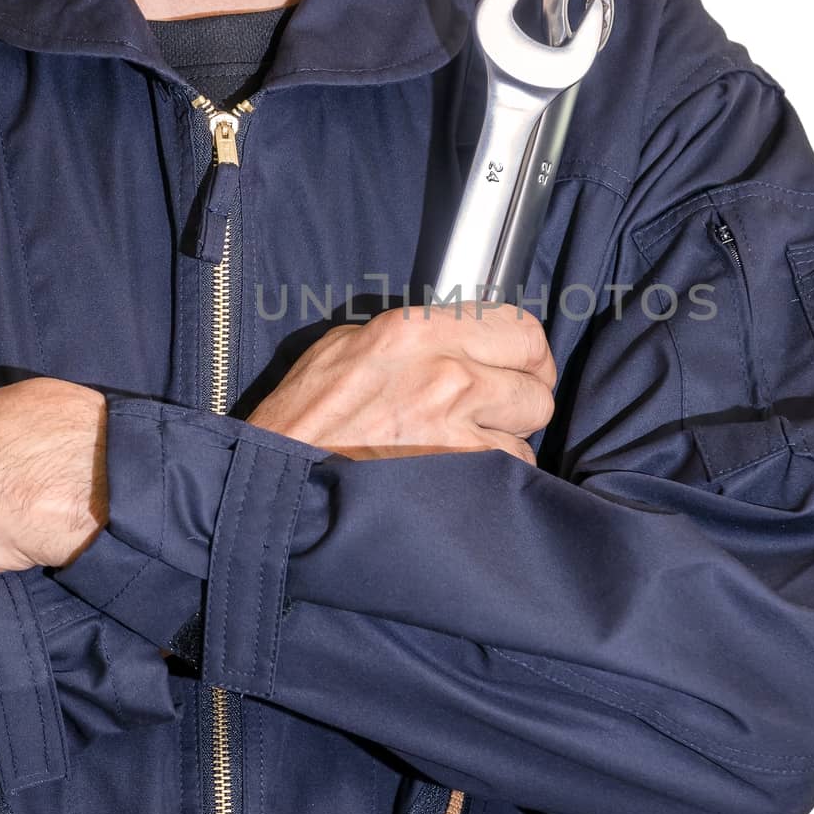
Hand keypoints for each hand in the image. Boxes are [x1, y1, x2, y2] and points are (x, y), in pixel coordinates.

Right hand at [246, 302, 555, 463]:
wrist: (276, 475)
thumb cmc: (305, 415)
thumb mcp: (351, 347)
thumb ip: (416, 337)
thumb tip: (460, 340)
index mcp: (418, 331)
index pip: (521, 330)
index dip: (527, 355)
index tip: (520, 369)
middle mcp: (446, 373)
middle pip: (537, 386)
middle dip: (521, 402)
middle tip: (495, 414)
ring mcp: (455, 429)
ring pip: (526, 436)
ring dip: (503, 446)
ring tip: (464, 451)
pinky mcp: (457, 477)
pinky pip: (507, 476)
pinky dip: (491, 482)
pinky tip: (456, 479)